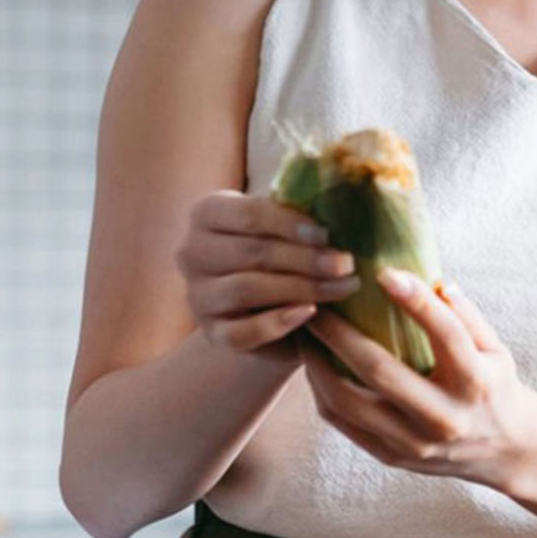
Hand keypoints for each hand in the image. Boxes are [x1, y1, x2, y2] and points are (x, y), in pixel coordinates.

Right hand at [175, 190, 360, 362]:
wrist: (264, 306)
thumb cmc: (280, 253)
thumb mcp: (283, 227)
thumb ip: (298, 214)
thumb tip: (338, 204)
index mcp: (206, 213)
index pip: (246, 213)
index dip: (288, 223)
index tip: (327, 233)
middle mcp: (192, 252)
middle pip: (250, 252)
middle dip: (304, 258)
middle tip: (344, 264)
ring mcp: (197, 295)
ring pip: (245, 289)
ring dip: (300, 288)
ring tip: (341, 287)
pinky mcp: (211, 333)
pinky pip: (241, 332)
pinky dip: (277, 323)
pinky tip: (308, 312)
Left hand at [302, 268, 536, 489]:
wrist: (504, 451)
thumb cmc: (494, 386)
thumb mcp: (495, 350)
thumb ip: (467, 317)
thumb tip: (435, 281)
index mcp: (475, 383)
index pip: (447, 336)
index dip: (417, 301)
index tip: (385, 273)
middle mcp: (444, 417)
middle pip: (381, 372)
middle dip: (340, 334)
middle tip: (317, 304)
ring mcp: (415, 442)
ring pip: (349, 402)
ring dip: (318, 365)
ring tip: (306, 334)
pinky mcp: (392, 456)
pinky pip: (343, 423)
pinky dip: (322, 391)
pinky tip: (316, 365)